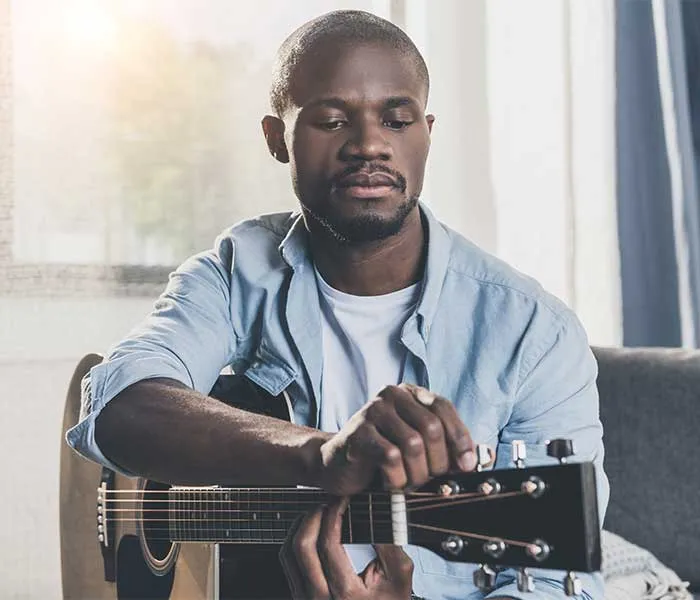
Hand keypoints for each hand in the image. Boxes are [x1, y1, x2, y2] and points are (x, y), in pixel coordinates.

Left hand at [280, 498, 412, 599]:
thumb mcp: (399, 578)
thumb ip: (390, 545)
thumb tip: (376, 513)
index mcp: (346, 593)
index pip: (329, 544)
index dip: (333, 514)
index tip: (341, 500)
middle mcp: (320, 599)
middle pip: (302, 546)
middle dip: (313, 515)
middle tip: (328, 503)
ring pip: (288, 553)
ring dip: (301, 526)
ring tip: (319, 513)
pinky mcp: (300, 597)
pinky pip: (288, 564)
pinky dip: (295, 540)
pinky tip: (311, 530)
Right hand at [317, 384, 476, 495]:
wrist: (337, 465)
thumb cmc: (382, 457)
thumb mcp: (418, 449)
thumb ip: (446, 449)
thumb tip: (480, 459)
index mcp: (410, 393)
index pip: (444, 408)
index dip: (460, 439)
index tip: (467, 466)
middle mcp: (391, 395)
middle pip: (431, 428)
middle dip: (437, 462)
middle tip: (429, 481)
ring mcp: (372, 411)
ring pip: (413, 444)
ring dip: (416, 474)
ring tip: (408, 484)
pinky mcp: (357, 432)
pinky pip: (391, 457)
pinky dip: (397, 478)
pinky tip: (390, 483)